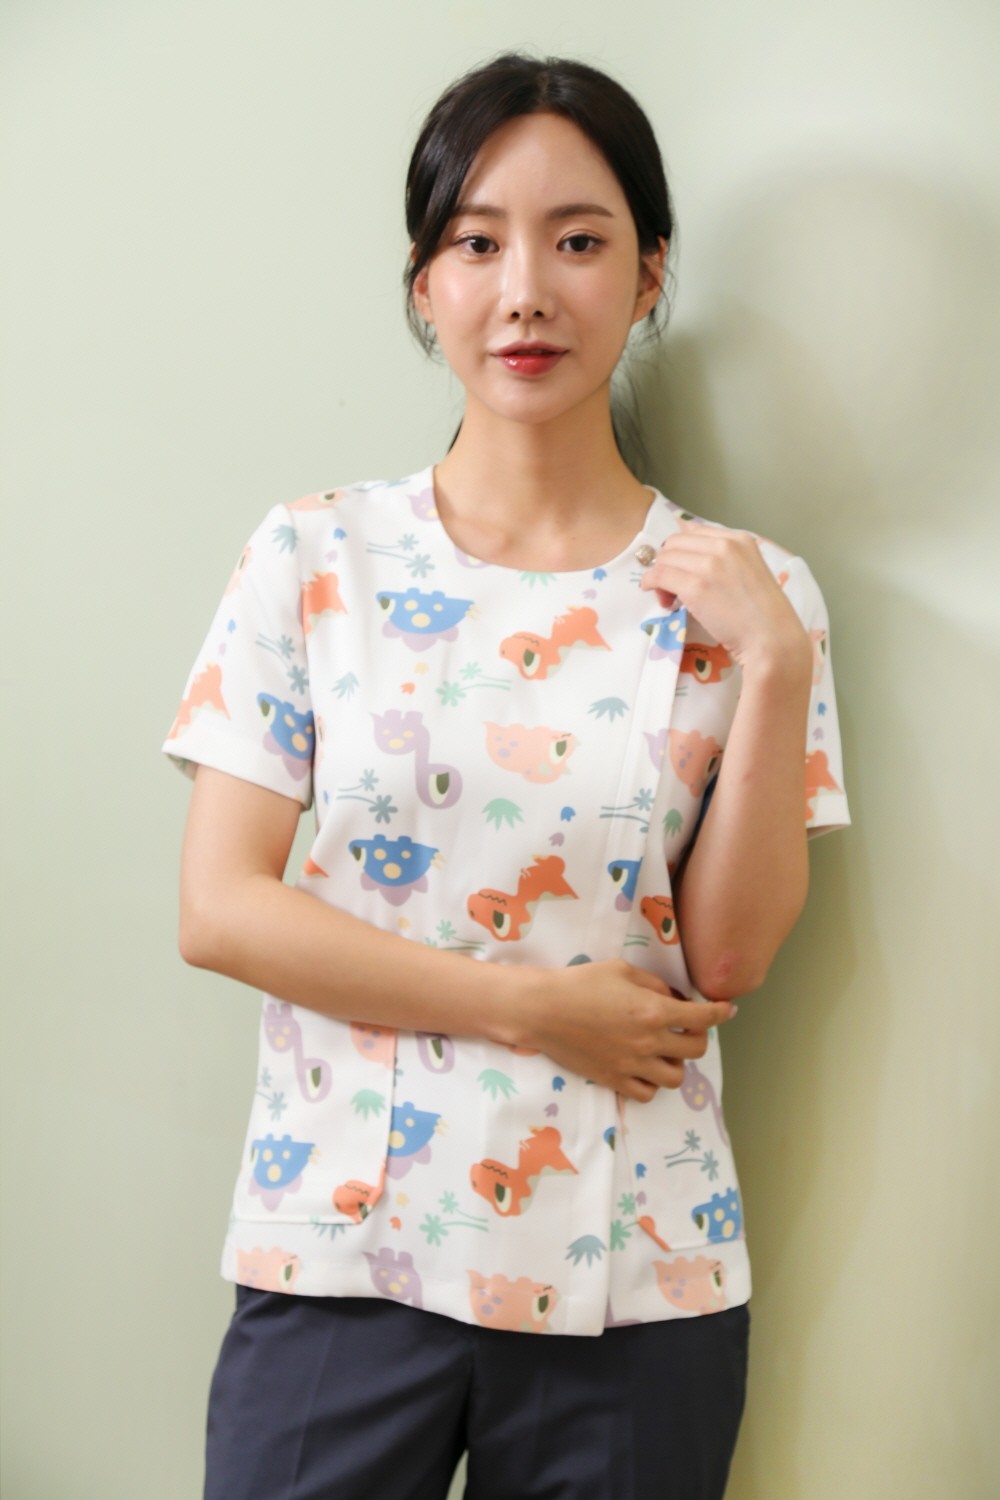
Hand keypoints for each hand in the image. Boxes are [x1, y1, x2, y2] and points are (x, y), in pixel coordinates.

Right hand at [510, 959, 735, 1101]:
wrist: (543, 1010)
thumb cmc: (582, 983)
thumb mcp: (623, 971)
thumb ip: (656, 985)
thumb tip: (675, 998)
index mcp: (654, 1011)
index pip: (704, 1017)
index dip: (721, 1012)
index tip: (727, 1010)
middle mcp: (649, 1042)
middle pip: (695, 1049)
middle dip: (698, 1035)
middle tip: (686, 1027)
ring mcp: (632, 1065)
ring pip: (676, 1078)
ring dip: (677, 1062)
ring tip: (664, 1050)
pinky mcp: (614, 1080)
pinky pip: (648, 1093)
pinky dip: (653, 1083)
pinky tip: (644, 1067)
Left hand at [639, 524, 809, 673]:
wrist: (772, 639)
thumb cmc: (763, 613)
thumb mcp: (750, 570)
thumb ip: (723, 555)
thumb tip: (686, 538)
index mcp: (739, 539)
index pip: (695, 532)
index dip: (683, 551)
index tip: (683, 570)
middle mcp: (724, 546)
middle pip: (675, 543)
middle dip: (668, 562)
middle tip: (673, 586)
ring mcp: (709, 565)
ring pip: (664, 559)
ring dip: (660, 577)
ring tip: (670, 598)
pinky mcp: (695, 587)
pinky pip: (659, 576)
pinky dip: (651, 585)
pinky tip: (662, 598)